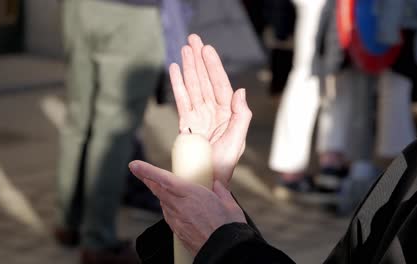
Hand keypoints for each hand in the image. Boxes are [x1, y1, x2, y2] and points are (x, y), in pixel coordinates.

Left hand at [129, 160, 246, 255]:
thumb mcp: (229, 204)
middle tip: (137, 170)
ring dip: (160, 193)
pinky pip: (169, 216)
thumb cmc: (228, 227)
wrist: (224, 252)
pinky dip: (169, 208)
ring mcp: (177, 220)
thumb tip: (217, 185)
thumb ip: (221, 191)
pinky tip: (175, 207)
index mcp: (192, 195)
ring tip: (159, 186)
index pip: (164, 180)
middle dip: (147, 178)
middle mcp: (180, 207)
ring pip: (163, 203)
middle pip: (158, 190)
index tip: (134, 165)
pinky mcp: (177, 232)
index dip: (147, 171)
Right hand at [170, 34, 251, 186]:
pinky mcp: (185, 123)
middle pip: (205, 80)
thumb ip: (241, 116)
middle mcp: (214, 112)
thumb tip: (240, 91)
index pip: (220, 84)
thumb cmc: (223, 166)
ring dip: (188, 68)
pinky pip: (181, 100)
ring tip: (184, 50)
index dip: (214, 66)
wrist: (205, 183)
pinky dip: (177, 85)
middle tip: (193, 40)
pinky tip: (175, 70)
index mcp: (228, 114)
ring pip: (193, 86)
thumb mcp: (236, 141)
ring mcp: (199, 116)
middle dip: (199, 60)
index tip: (207, 49)